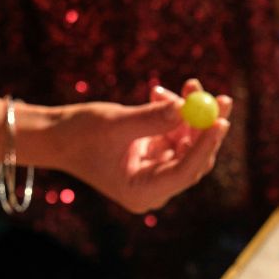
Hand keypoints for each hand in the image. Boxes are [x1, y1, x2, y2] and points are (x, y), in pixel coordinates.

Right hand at [32, 79, 230, 213]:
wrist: (56, 136)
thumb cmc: (78, 134)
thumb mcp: (114, 125)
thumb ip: (150, 119)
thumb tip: (185, 109)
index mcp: (143, 193)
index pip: (185, 172)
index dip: (205, 146)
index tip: (221, 121)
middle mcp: (154, 187)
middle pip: (195, 159)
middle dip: (207, 126)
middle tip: (222, 98)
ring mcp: (155, 172)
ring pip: (188, 143)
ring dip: (190, 113)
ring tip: (188, 85)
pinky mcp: (153, 156)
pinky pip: (175, 133)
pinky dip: (173, 113)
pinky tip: (159, 93)